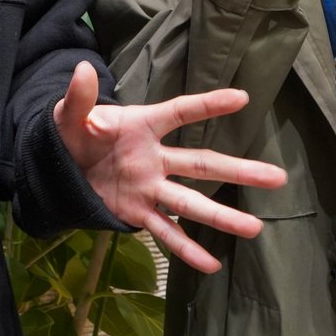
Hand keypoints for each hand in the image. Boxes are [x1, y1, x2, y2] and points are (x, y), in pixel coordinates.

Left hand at [54, 61, 286, 271]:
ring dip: (222, 216)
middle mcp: (154, 158)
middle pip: (202, 163)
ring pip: (191, 202)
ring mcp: (150, 188)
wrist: (57, 167)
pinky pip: (165, 232)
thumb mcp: (69, 115)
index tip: (242, 98)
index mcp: (142, 126)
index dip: (208, 105)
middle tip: (278, 177)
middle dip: (238, 170)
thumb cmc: (72, 134)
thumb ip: (79, 98)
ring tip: (255, 229)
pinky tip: (211, 265)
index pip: (179, 112)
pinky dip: (185, 250)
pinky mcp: (137, 212)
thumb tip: (81, 70)